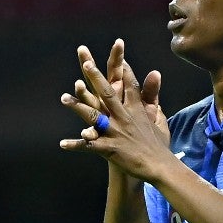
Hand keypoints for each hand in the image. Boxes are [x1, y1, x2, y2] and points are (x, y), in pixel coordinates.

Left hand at [60, 42, 172, 180]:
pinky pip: (89, 146)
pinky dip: (76, 145)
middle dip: (96, 77)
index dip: (123, 70)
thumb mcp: (158, 117)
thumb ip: (153, 94)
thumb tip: (156, 72)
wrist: (160, 167)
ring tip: (63, 98)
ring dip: (78, 107)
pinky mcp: (110, 148)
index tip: (118, 55)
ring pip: (94, 116)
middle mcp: (124, 117)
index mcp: (136, 109)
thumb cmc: (158, 144)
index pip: (129, 85)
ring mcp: (115, 132)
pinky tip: (62, 144)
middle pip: (108, 93)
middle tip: (86, 62)